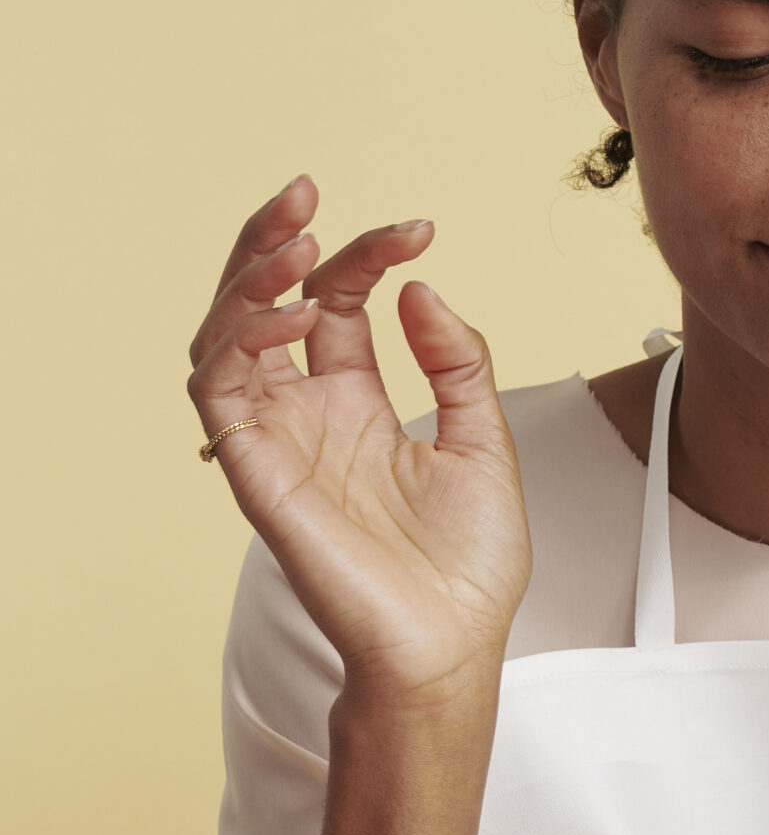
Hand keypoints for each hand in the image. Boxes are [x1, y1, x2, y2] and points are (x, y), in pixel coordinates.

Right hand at [187, 178, 532, 709]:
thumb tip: (419, 288)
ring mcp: (278, 439)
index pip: (339, 303)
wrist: (452, 643)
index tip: (419, 230)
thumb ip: (457, 361)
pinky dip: (244, 338)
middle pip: (266, 303)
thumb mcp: (484, 439)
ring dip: (251, 276)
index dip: (366, 255)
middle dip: (277, 240)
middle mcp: (309, 414)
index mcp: (360, 403)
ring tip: (298, 240)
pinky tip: (295, 313)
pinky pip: (219, 387)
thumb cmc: (469, 565)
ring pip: (225, 332)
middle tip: (307, 191)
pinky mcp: (255, 469)